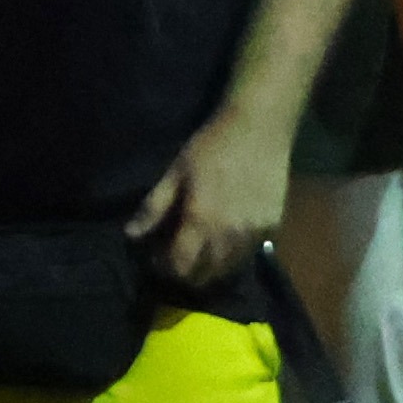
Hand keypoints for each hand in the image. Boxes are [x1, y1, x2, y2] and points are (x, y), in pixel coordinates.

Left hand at [135, 100, 297, 293]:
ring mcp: (254, 233)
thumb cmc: (212, 145)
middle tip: (178, 255)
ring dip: (212, 267)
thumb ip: (154, 207)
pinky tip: (226, 238)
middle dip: (188, 272)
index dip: (165, 268)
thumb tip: (131, 234)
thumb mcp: (176, 172)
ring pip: (229, 269)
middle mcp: (229, 236)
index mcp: (201, 222)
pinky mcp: (272, 227)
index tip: (157, 257)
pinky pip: (250, 253)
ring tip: (201, 251)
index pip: (181, 266)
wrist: (259, 127)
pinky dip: (235, 255)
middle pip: (206, 275)